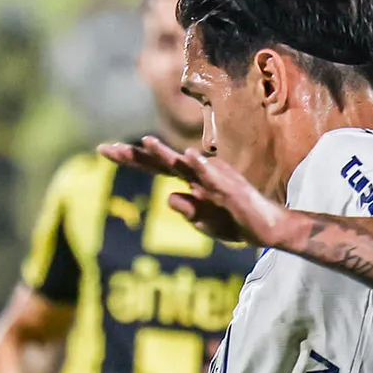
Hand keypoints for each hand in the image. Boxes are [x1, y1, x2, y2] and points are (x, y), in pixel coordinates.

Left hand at [100, 136, 288, 247]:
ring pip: (186, 164)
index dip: (131, 158)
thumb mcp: (206, 224)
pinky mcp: (231, 189)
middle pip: (163, 161)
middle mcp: (200, 173)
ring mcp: (216, 179)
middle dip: (135, 155)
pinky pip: (215, 177)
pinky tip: (191, 157)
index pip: (156, 166)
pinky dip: (202, 167)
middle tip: (106, 149)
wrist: (268, 230)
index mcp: (192, 180)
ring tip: (145, 142)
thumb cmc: (237, 223)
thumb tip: (169, 198)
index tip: (104, 149)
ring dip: (166, 153)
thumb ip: (188, 211)